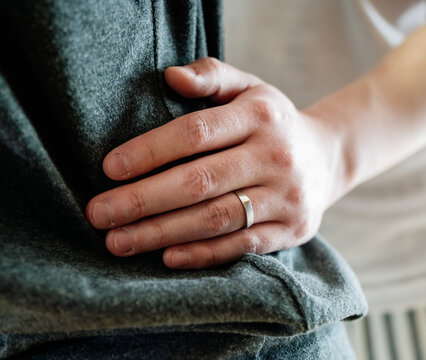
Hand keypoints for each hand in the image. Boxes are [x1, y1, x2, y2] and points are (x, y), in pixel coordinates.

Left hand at [86, 57, 339, 268]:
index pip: (195, 133)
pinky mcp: (292, 229)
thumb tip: (170, 76)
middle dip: (143, 200)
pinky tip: (166, 257)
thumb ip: (211, 76)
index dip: (149, 152)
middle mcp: (275, 156)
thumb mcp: (248, 87)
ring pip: (216, 218)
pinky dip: (203, 254)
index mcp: (260, 115)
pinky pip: (242, 245)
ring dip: (162, 233)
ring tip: (119, 241)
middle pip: (200, 181)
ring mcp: (287, 196)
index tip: (108, 169)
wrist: (326, 158)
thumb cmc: (271, 122)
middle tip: (99, 214)